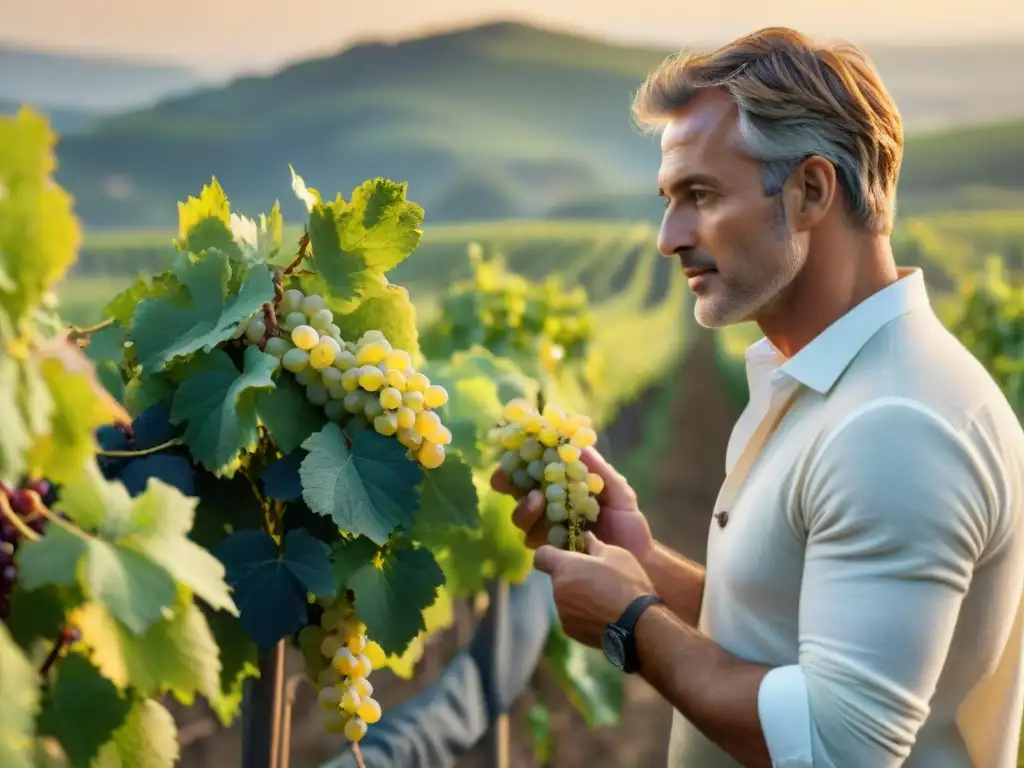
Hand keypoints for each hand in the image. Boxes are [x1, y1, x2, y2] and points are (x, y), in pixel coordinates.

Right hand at [490, 446, 653, 559]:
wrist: (638, 560)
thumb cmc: (628, 523)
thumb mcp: (619, 492)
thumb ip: (600, 471)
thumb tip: (581, 445)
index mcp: (564, 486)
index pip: (535, 468)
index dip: (519, 459)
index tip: (514, 450)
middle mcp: (550, 506)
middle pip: (517, 491)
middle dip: (507, 482)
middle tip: (510, 478)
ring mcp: (548, 529)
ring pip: (521, 516)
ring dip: (524, 506)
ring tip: (538, 499)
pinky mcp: (551, 550)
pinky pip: (533, 541)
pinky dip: (535, 532)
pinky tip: (548, 528)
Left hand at [534, 532, 655, 647]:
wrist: (639, 625)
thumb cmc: (627, 583)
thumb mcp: (616, 555)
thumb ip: (595, 545)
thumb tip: (585, 537)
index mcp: (565, 568)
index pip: (541, 556)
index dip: (551, 553)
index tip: (566, 555)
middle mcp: (557, 591)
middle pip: (557, 578)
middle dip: (571, 576)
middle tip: (595, 577)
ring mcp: (563, 614)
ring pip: (565, 599)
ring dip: (577, 596)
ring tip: (603, 599)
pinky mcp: (571, 632)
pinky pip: (573, 617)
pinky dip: (583, 614)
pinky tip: (603, 614)